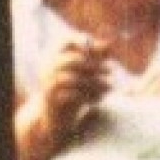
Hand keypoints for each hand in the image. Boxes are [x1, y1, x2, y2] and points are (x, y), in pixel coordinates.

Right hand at [17, 37, 110, 159]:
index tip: (102, 51)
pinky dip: (89, 96)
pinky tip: (98, 100)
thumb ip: (96, 58)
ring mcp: (48, 84)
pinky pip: (72, 95)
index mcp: (55, 58)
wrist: (56, 118)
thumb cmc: (73, 91)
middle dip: (95, 65)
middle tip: (111, 70)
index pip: (66, 41)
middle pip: (73, 60)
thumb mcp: (85, 73)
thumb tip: (109, 44)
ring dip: (96, 82)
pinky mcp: (52, 100)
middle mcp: (48, 69)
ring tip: (110, 87)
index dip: (84, 42)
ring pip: (74, 78)